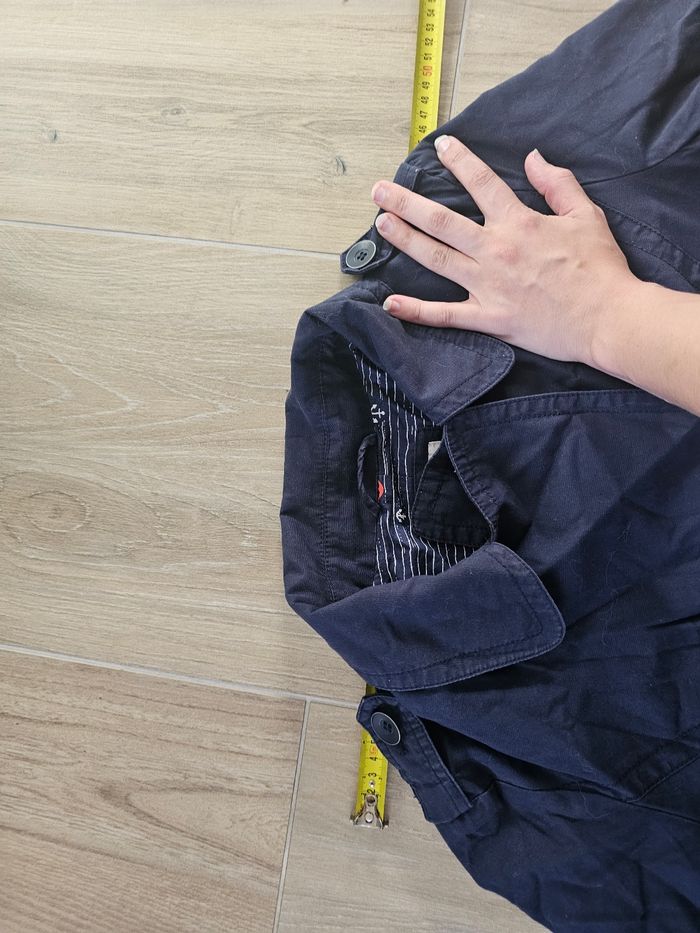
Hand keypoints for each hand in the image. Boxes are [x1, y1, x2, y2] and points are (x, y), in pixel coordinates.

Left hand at [370, 136, 640, 366]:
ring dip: (405, 240)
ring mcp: (488, 286)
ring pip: (436, 258)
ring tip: (380, 224)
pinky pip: (445, 316)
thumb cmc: (600, 268)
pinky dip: (416, 311)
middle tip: (379, 190)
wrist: (608, 317)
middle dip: (407, 202)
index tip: (440, 147)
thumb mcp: (585, 215)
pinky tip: (390, 303)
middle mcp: (495, 251)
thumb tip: (533, 157)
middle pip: (441, 221)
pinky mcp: (489, 318)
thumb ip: (557, 184)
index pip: (481, 183)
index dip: (459, 161)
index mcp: (518, 223)